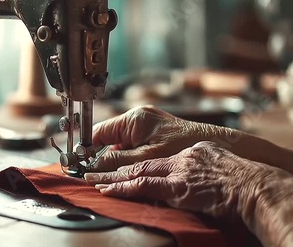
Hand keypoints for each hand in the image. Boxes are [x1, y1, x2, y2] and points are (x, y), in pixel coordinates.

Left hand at [85, 141, 292, 222]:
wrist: (257, 185)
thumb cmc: (245, 180)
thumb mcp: (221, 165)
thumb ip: (202, 166)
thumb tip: (193, 176)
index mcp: (190, 151)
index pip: (154, 156)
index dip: (134, 161)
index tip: (118, 165)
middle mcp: (179, 156)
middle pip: (138, 160)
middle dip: (112, 165)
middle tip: (91, 168)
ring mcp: (177, 170)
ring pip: (135, 171)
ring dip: (110, 176)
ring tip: (91, 179)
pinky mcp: (178, 186)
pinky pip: (143, 186)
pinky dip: (123, 188)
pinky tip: (108, 190)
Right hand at [91, 106, 237, 171]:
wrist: (213, 143)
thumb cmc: (183, 146)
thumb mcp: (146, 157)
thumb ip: (118, 160)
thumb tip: (94, 165)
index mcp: (134, 118)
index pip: (99, 131)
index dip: (87, 148)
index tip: (79, 163)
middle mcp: (137, 118)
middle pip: (108, 138)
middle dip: (101, 156)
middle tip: (94, 174)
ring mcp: (145, 124)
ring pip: (119, 143)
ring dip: (114, 158)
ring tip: (111, 174)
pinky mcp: (152, 132)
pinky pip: (131, 144)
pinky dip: (127, 157)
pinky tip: (128, 169)